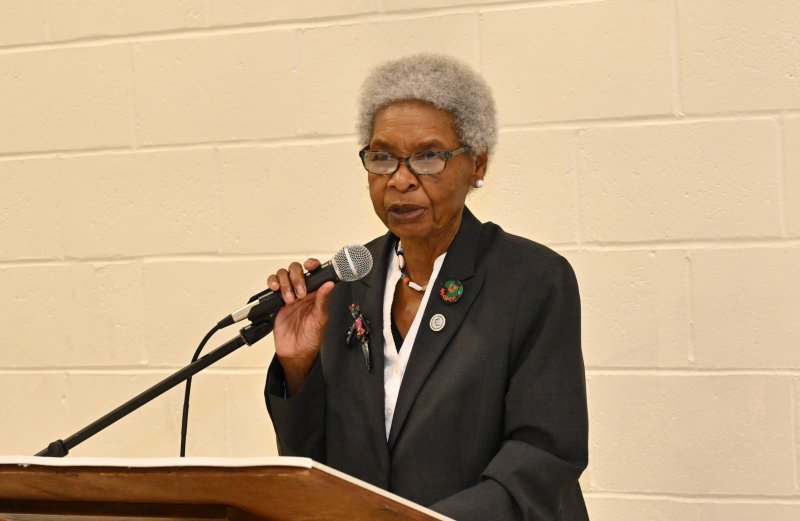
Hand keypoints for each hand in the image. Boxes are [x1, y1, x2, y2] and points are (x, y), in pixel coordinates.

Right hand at [267, 258, 334, 395]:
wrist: (295, 353)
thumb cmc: (311, 339)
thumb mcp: (320, 319)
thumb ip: (323, 300)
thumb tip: (329, 285)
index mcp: (316, 294)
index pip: (314, 272)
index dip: (312, 265)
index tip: (309, 266)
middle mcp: (302, 292)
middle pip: (296, 270)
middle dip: (297, 278)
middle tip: (300, 293)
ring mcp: (289, 296)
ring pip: (283, 275)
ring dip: (285, 283)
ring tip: (289, 299)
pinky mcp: (276, 302)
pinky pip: (272, 286)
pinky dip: (272, 283)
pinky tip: (276, 291)